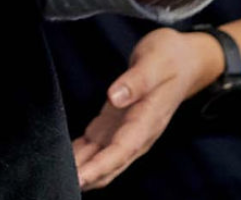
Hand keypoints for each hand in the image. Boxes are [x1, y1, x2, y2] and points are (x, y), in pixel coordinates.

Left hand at [72, 27, 221, 190]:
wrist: (186, 60)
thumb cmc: (171, 58)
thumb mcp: (155, 61)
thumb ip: (136, 80)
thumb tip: (114, 97)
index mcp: (148, 119)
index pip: (122, 150)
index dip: (100, 167)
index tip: (79, 178)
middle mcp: (138, 132)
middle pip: (110, 164)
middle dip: (86, 177)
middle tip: (58, 183)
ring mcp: (126, 130)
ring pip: (101, 160)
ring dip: (81, 170)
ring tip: (55, 176)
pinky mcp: (115, 123)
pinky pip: (96, 147)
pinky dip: (80, 156)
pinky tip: (63, 160)